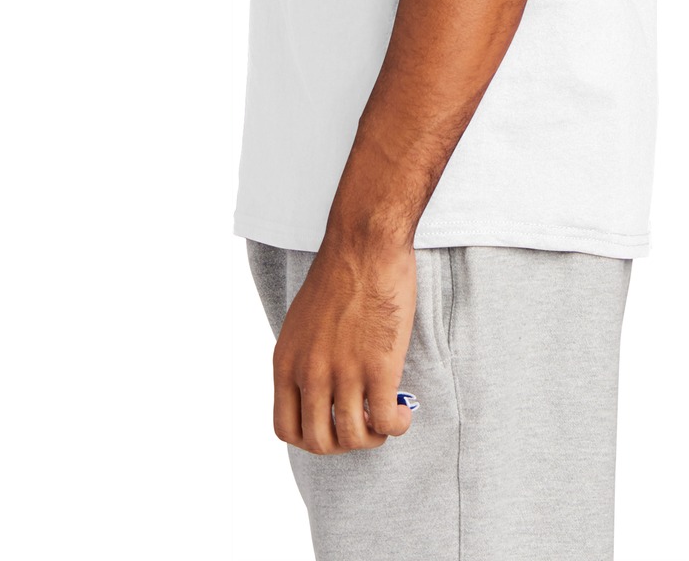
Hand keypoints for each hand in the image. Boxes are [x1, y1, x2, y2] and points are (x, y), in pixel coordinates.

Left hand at [272, 233, 418, 453]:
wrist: (365, 244)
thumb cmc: (339, 274)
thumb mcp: (300, 323)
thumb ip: (303, 359)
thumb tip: (317, 390)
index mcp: (287, 362)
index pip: (286, 429)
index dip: (310, 439)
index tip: (332, 427)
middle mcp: (311, 373)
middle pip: (319, 441)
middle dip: (343, 443)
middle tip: (364, 425)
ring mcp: (344, 372)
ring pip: (353, 437)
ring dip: (373, 438)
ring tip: (386, 419)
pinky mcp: (379, 367)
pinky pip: (385, 421)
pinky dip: (396, 426)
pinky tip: (402, 413)